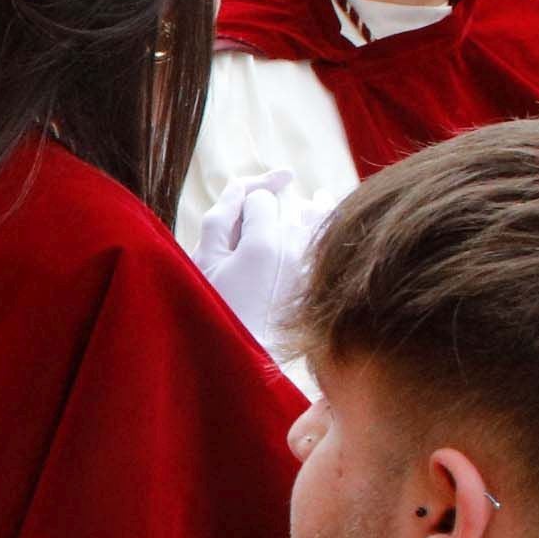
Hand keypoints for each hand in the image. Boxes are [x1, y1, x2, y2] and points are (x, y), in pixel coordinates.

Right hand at [188, 168, 325, 348]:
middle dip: (278, 200)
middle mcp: (294, 247)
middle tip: (276, 197)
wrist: (247, 352)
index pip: (259, 197)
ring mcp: (313, 262)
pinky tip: (330, 221)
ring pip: (319, 215)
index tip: (244, 210)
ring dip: (312, 206)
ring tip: (314, 198)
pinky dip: (332, 226)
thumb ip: (221, 218)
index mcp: (262, 242)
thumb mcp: (205, 262)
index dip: (247, 200)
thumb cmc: (218, 309)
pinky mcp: (322, 276)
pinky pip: (333, 239)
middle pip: (289, 202)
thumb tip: (243, 184)